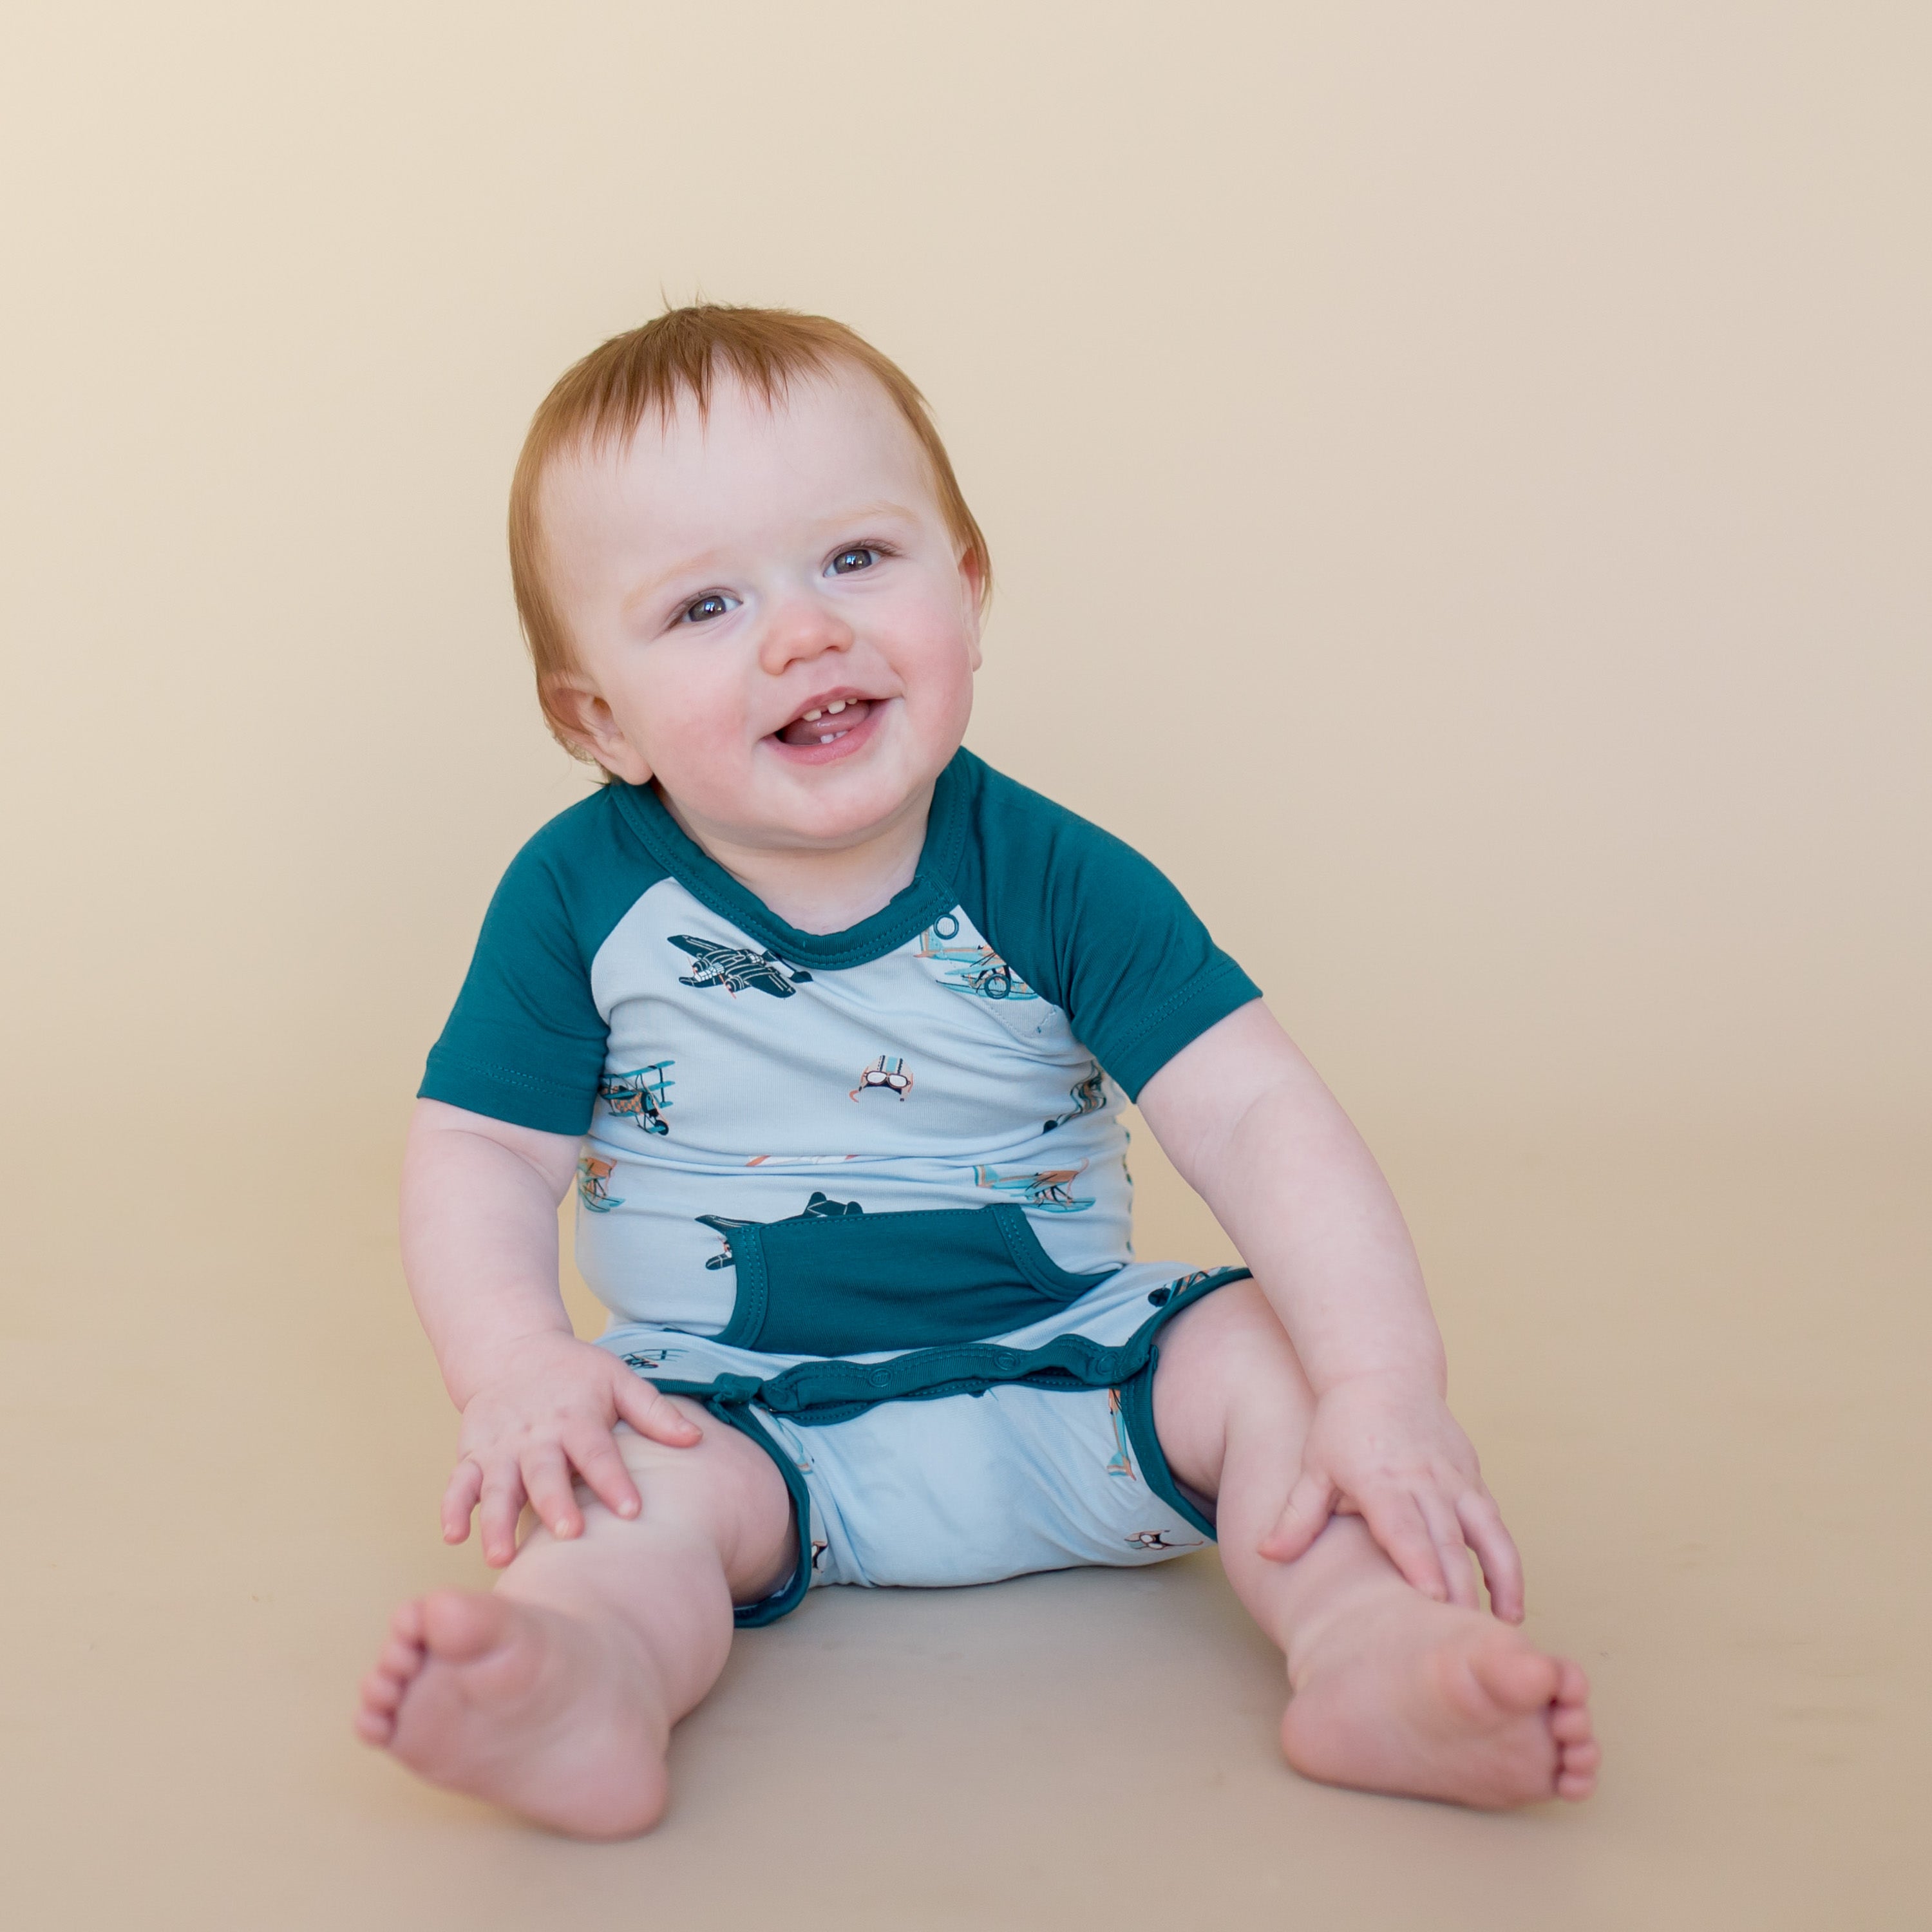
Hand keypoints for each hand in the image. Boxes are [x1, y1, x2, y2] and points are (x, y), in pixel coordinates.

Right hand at [440, 1331, 701, 1565]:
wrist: (512, 1350)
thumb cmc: (575, 1374)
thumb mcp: (619, 1380)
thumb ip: (654, 1413)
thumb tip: (697, 1440)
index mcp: (577, 1417)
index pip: (598, 1452)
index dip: (613, 1480)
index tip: (631, 1511)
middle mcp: (536, 1435)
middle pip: (544, 1472)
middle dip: (554, 1504)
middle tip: (568, 1535)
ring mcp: (500, 1447)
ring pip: (496, 1486)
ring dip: (496, 1520)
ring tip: (501, 1555)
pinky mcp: (471, 1454)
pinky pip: (458, 1483)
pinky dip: (453, 1508)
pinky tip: (453, 1536)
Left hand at [1258, 1371, 1524, 1620]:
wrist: (1382, 1371)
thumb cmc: (1343, 1423)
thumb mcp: (1314, 1465)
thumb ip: (1296, 1515)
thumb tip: (1265, 1554)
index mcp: (1381, 1480)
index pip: (1403, 1527)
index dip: (1418, 1563)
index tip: (1430, 1601)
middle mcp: (1424, 1480)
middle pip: (1446, 1540)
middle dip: (1458, 1589)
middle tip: (1462, 1636)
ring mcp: (1454, 1478)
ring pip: (1486, 1533)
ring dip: (1499, 1579)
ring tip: (1503, 1627)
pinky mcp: (1473, 1477)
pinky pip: (1495, 1523)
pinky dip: (1505, 1560)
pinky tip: (1508, 1598)